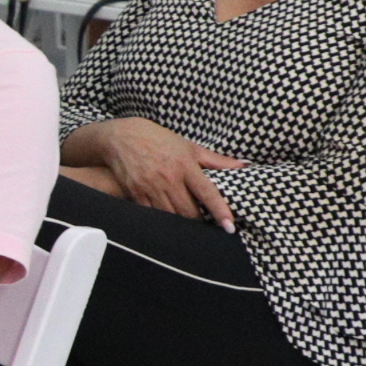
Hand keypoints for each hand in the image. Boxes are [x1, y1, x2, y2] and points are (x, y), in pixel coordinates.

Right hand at [89, 116, 242, 226]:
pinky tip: (169, 221)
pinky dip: (163, 220)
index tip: (230, 227)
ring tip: (189, 225)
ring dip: (182, 224)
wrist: (120, 137)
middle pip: (189, 211)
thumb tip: (244, 165)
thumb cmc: (158, 139)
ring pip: (172, 216)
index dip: (220, 210)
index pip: (207, 192)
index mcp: (185, 165)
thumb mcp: (188, 146)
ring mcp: (150, 188)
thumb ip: (216, 160)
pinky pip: (153, 215)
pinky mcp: (135, 194)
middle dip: (200, 222)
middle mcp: (169, 178)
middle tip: (207, 225)